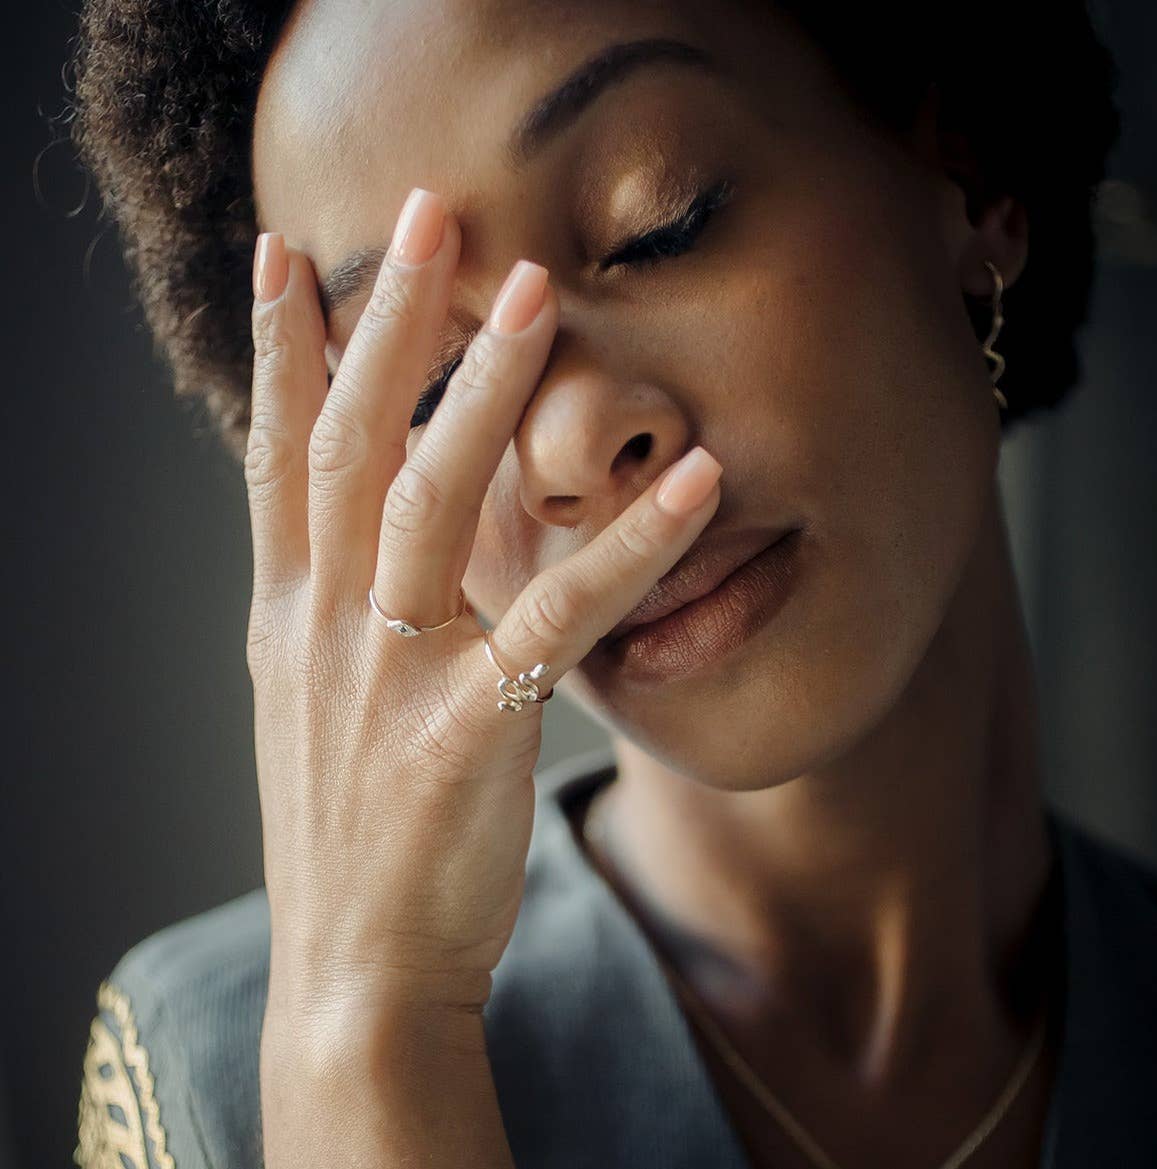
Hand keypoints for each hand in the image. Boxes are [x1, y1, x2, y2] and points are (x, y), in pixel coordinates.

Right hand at [244, 187, 723, 1025]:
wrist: (358, 974)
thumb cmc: (355, 835)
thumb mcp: (319, 706)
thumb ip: (341, 612)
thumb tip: (374, 535)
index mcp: (288, 618)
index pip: (275, 457)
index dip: (279, 353)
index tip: (286, 256)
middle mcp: (323, 627)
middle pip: (351, 444)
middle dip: (386, 321)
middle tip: (429, 214)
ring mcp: (388, 677)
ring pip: (431, 499)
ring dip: (484, 389)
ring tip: (538, 292)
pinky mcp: (466, 732)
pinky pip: (554, 617)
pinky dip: (626, 546)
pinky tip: (691, 483)